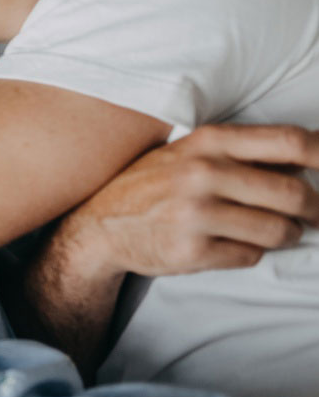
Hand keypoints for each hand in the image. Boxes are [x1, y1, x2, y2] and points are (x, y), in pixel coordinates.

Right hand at [59, 123, 318, 281]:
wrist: (100, 225)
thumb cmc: (153, 185)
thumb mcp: (191, 153)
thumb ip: (242, 153)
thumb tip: (307, 158)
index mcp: (208, 141)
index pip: (289, 141)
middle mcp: (202, 173)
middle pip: (293, 193)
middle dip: (316, 210)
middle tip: (316, 217)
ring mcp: (196, 213)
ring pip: (278, 229)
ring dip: (288, 235)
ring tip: (279, 233)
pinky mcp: (191, 249)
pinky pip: (250, 255)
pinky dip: (252, 252)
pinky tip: (233, 244)